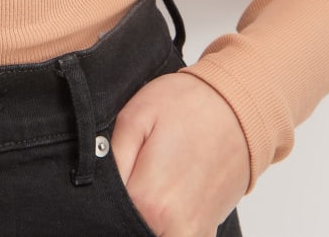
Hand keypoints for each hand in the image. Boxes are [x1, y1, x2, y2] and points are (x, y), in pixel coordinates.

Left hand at [110, 72, 249, 236]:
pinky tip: (161, 200)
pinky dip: (162, 225)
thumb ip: (111, 159)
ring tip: (144, 187)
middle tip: (129, 177)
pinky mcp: (206, 232)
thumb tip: (90, 185)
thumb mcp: (135, 118)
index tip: (104, 182)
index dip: (99, 198)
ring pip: (151, 235)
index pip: (106, 216)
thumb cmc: (185, 106)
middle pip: (128, 228)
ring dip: (141, 219)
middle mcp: (174, 227)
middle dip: (119, 211)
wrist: (238, 109)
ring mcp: (194, 234)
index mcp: (149, 200)